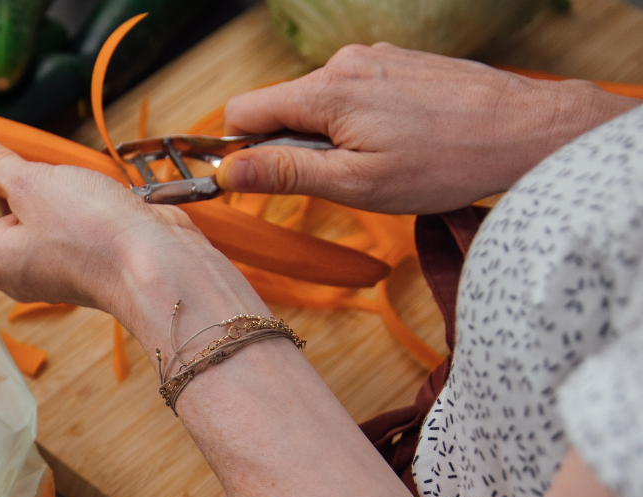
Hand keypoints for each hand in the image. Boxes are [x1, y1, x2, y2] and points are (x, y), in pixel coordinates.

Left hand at [0, 123, 222, 326]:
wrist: (156, 267)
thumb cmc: (90, 234)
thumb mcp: (30, 184)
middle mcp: (8, 267)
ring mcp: (41, 264)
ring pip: (8, 220)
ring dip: (1, 181)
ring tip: (4, 141)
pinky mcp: (72, 255)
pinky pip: (40, 222)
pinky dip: (34, 192)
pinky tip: (43, 164)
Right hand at [217, 44, 636, 213]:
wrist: (521, 131)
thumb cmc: (443, 164)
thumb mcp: (355, 184)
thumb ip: (286, 174)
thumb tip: (228, 171)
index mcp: (326, 92)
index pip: (244, 112)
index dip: (242, 151)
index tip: (260, 182)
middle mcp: (346, 63)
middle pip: (282, 109)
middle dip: (294, 149)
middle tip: (341, 181)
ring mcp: (375, 59)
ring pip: (320, 105)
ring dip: (332, 139)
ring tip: (380, 164)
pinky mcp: (398, 63)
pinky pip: (354, 96)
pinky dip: (360, 125)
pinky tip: (398, 145)